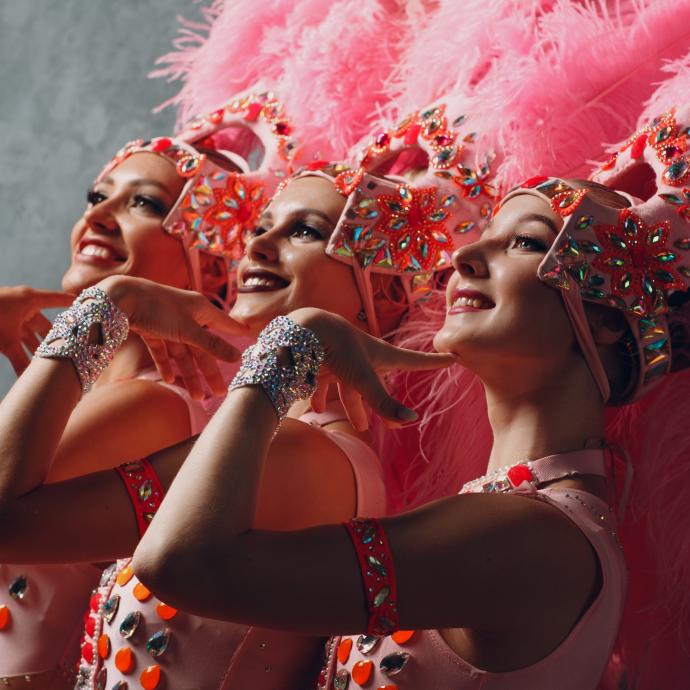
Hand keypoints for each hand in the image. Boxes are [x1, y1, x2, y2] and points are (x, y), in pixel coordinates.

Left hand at [0, 285, 72, 373]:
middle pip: (45, 324)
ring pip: (30, 333)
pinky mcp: (2, 324)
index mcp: (30, 300)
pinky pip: (17, 337)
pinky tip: (27, 363)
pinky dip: (22, 349)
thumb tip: (32, 379)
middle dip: (54, 339)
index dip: (74, 305)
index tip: (90, 308)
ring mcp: (11, 314)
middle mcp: (23, 305)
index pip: (59, 300)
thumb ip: (20, 360)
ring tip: (48, 363)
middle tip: (68, 352)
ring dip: (37, 348)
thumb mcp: (6, 341)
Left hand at [99, 276, 249, 398]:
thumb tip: (238, 356)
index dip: (237, 333)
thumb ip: (212, 345)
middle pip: (203, 348)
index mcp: (201, 310)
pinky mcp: (151, 328)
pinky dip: (166, 364)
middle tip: (219, 393)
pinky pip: (163, 350)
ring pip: (182, 353)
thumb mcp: (189, 330)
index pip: (225, 325)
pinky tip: (169, 379)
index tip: (251, 340)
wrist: (120, 297)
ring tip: (196, 397)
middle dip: (210, 371)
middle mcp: (187, 316)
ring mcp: (168, 323)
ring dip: (188, 374)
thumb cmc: (158, 307)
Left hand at [288, 308, 456, 429]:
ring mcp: (343, 360)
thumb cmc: (340, 349)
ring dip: (354, 406)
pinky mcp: (322, 364)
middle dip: (383, 404)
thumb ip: (383, 402)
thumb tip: (410, 420)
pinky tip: (317, 408)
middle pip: (378, 384)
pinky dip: (322, 396)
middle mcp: (364, 357)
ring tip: (358, 425)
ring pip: (351, 387)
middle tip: (391, 424)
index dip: (433, 362)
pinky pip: (324, 384)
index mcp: (381, 355)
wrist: (306, 330)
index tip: (453, 357)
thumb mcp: (364, 379)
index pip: (414, 360)